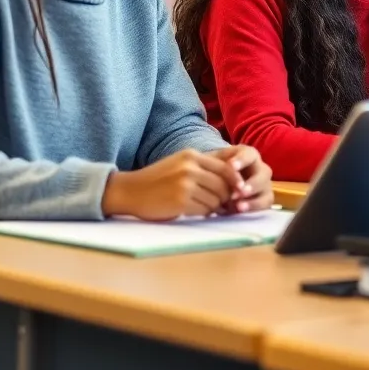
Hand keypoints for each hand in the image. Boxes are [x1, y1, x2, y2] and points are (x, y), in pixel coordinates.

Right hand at [101, 149, 244, 220]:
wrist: (130, 191)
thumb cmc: (157, 179)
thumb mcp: (180, 164)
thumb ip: (203, 167)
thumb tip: (233, 177)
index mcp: (191, 156)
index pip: (226, 168)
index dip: (235, 181)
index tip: (238, 190)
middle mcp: (190, 168)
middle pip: (223, 185)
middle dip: (226, 197)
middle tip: (222, 204)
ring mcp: (185, 185)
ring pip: (215, 200)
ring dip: (213, 207)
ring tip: (203, 207)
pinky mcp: (180, 202)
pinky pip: (204, 210)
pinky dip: (203, 213)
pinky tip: (194, 211)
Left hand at [210, 145, 273, 213]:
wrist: (214, 186)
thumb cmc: (214, 171)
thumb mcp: (213, 166)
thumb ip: (217, 169)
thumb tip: (219, 178)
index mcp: (248, 156)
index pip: (249, 155)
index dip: (242, 160)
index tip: (231, 165)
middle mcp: (260, 169)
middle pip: (264, 173)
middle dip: (252, 183)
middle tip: (240, 190)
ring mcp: (264, 185)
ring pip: (267, 190)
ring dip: (255, 199)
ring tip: (239, 206)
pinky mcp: (264, 200)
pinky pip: (265, 204)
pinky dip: (254, 208)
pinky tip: (241, 212)